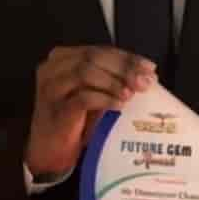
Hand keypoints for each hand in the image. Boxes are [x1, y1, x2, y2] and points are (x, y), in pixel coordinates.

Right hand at [24, 46, 154, 177]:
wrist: (49, 149)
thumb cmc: (74, 118)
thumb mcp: (92, 92)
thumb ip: (110, 78)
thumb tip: (146, 74)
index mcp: (62, 58)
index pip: (99, 50)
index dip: (126, 57)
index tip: (149, 68)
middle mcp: (53, 68)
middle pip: (93, 57)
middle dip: (123, 68)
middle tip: (145, 81)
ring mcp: (51, 88)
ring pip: (85, 73)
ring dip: (114, 82)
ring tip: (132, 93)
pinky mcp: (55, 109)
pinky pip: (82, 98)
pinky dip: (104, 99)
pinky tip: (119, 105)